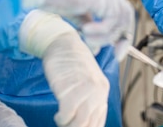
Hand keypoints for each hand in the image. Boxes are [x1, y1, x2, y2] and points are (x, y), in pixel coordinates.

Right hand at [11, 0, 134, 52]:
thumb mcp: (74, 14)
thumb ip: (87, 27)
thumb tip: (96, 49)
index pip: (120, 10)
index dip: (121, 33)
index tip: (115, 53)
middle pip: (127, 14)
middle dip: (123, 38)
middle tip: (116, 56)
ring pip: (120, 19)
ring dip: (106, 36)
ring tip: (87, 40)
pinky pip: (112, 19)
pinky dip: (101, 31)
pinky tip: (84, 32)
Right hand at [19, 10, 109, 126]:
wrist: (63, 43)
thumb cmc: (71, 64)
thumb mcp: (85, 82)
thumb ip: (89, 100)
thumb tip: (84, 121)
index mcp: (103, 92)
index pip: (98, 122)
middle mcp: (98, 92)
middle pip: (89, 125)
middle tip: (66, 125)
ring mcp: (85, 90)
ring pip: (80, 123)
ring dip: (68, 126)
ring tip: (62, 121)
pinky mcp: (70, 88)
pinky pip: (67, 114)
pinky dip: (62, 119)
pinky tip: (58, 115)